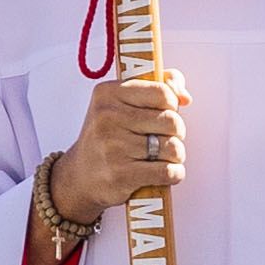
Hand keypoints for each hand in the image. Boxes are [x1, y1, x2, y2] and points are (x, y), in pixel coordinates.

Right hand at [46, 70, 187, 221]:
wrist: (80, 177)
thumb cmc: (109, 136)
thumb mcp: (122, 103)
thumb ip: (158, 88)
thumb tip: (184, 96)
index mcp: (108, 93)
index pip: (162, 92)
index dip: (171, 105)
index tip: (164, 113)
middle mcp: (107, 117)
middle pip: (171, 121)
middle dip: (177, 132)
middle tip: (164, 138)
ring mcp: (113, 147)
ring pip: (173, 148)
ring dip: (176, 155)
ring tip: (163, 156)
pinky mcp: (121, 175)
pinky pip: (167, 172)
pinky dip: (175, 174)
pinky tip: (167, 173)